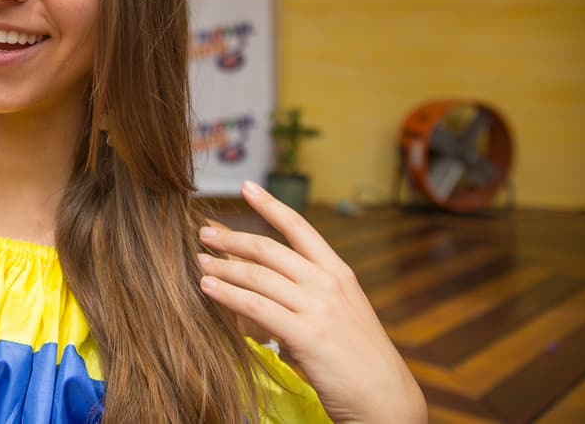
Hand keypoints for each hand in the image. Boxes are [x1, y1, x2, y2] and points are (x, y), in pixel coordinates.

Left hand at [198, 180, 426, 423]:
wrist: (385, 399)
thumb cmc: (358, 359)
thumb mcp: (338, 314)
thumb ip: (306, 295)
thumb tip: (262, 285)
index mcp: (338, 272)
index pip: (300, 227)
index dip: (270, 205)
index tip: (247, 187)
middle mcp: (327, 283)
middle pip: (268, 250)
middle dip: (231, 238)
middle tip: (204, 233)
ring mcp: (317, 308)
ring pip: (257, 277)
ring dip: (222, 267)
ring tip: (199, 263)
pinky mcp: (306, 335)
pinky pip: (255, 307)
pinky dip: (226, 295)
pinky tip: (208, 289)